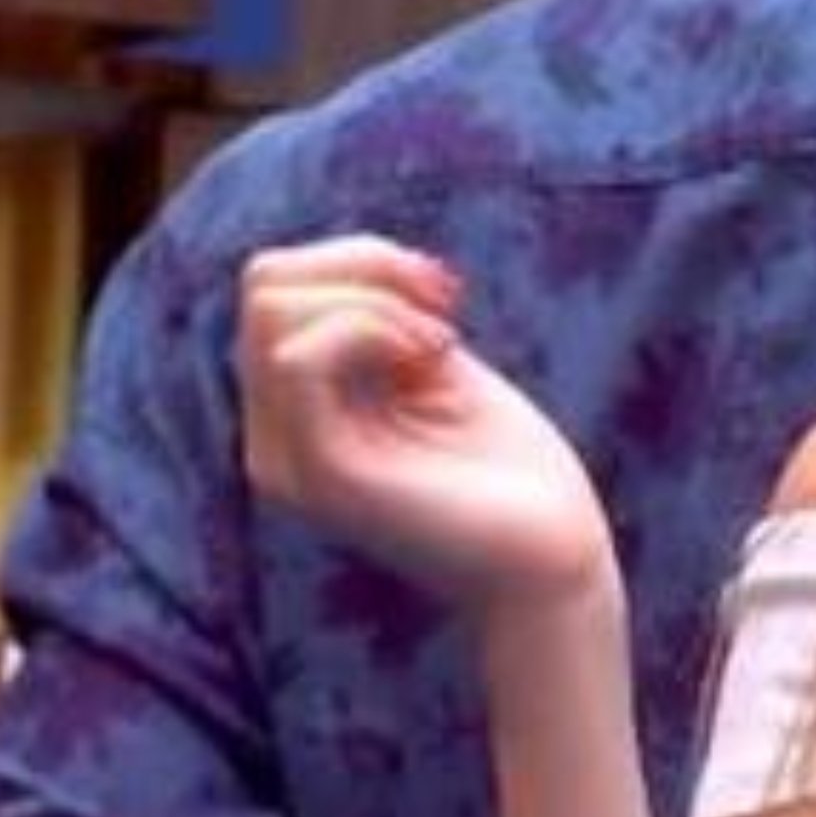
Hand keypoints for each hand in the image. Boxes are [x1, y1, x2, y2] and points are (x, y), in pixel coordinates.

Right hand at [238, 235, 617, 620]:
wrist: (552, 559)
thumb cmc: (508, 469)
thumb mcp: (436, 367)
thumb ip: (381, 321)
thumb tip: (357, 258)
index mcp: (296, 411)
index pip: (273, 289)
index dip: (356, 258)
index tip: (440, 288)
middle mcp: (273, 437)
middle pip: (263, 285)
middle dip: (361, 263)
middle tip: (444, 305)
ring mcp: (288, 457)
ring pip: (273, 311)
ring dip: (375, 298)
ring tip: (442, 341)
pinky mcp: (321, 473)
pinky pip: (300, 361)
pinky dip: (372, 329)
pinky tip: (435, 357)